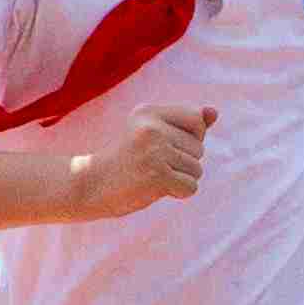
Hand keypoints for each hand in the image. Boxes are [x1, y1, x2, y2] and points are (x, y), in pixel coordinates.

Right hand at [78, 102, 216, 215]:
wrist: (89, 185)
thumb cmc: (127, 160)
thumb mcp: (152, 134)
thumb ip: (186, 123)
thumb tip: (214, 112)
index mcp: (149, 111)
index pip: (197, 120)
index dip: (190, 138)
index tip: (163, 145)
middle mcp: (152, 127)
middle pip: (199, 148)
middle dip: (183, 162)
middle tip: (151, 164)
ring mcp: (154, 151)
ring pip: (197, 169)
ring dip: (179, 178)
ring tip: (150, 175)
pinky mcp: (157, 175)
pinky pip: (191, 187)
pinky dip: (177, 192)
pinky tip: (154, 188)